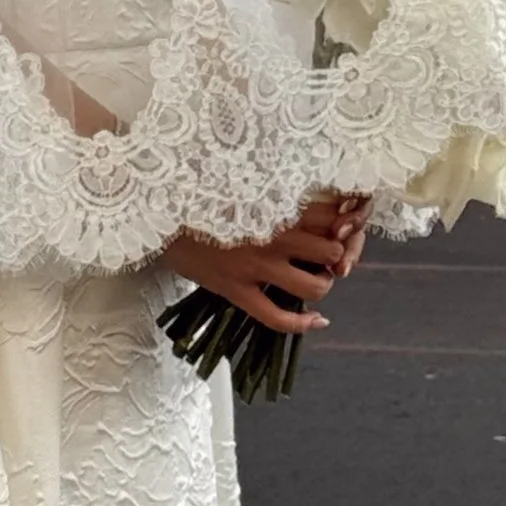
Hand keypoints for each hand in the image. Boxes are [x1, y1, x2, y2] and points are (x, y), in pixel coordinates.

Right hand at [160, 192, 370, 334]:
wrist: (157, 211)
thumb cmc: (201, 193)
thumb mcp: (245, 181)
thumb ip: (279, 191)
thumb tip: (318, 199)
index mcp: (276, 202)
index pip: (334, 214)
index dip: (348, 222)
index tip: (345, 225)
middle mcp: (273, 234)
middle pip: (333, 251)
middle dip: (337, 255)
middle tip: (327, 255)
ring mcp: (256, 266)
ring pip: (316, 286)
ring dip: (322, 285)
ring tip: (313, 279)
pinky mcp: (237, 290)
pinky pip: (278, 318)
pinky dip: (303, 324)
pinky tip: (315, 320)